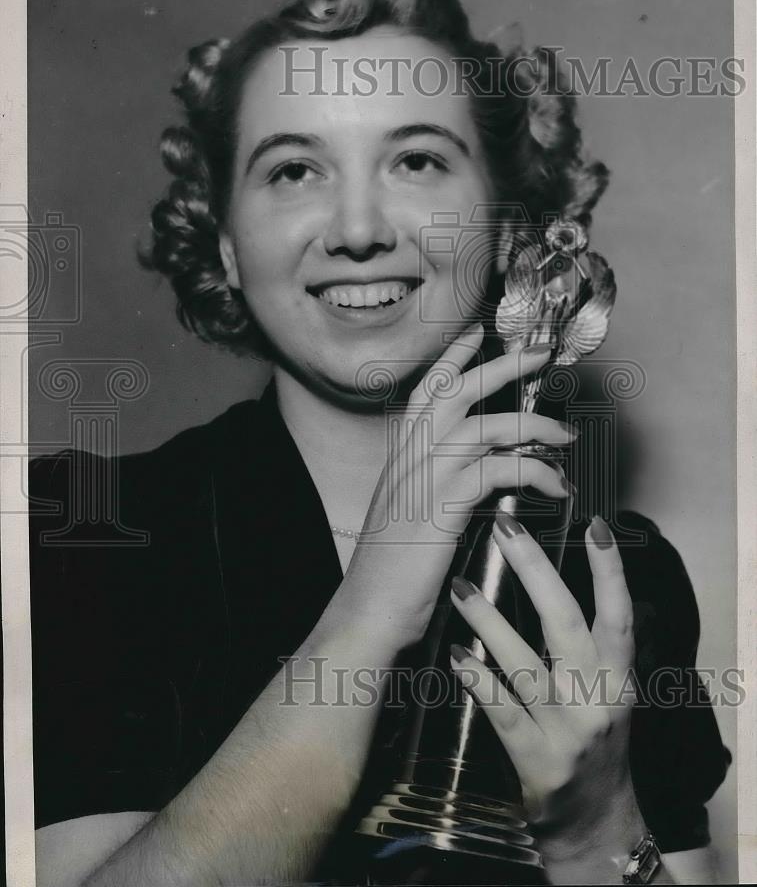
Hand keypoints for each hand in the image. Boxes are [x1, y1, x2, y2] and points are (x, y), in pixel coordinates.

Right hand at [335, 324, 576, 649]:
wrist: (367, 610)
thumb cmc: (389, 571)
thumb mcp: (405, 514)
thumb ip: (430, 484)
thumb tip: (470, 473)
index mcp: (401, 455)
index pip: (426, 390)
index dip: (452, 358)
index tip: (476, 331)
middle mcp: (410, 456)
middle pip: (458, 391)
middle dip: (503, 367)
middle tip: (541, 352)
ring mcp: (425, 477)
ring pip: (486, 426)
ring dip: (535, 426)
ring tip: (568, 435)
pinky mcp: (444, 505)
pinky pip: (500, 470)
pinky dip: (536, 472)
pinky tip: (556, 487)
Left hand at [449, 514, 645, 874]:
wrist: (595, 822)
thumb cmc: (595, 740)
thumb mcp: (609, 691)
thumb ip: (594, 644)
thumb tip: (568, 579)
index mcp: (619, 676)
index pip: (619, 614)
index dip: (609, 570)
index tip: (594, 524)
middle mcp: (597, 698)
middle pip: (567, 624)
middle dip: (536, 571)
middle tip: (505, 527)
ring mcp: (566, 729)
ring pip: (524, 664)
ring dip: (489, 620)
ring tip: (459, 586)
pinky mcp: (535, 759)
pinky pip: (500, 710)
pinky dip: (477, 680)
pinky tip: (453, 653)